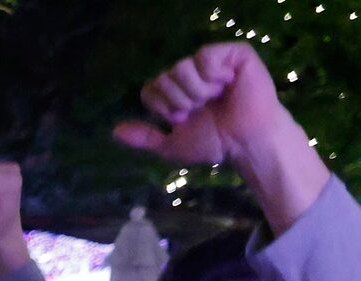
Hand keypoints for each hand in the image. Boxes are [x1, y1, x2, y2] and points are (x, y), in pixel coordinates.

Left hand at [113, 43, 288, 169]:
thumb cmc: (214, 143)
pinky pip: (205, 56)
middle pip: (163, 78)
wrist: (245, 143)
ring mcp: (213, 62)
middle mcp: (193, 74)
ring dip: (195, 92)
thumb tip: (115, 131)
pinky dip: (211, 76)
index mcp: (178, 92)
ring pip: (181, 68)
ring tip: (214, 98)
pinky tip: (226, 84)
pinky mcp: (233, 54)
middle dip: (178, 101)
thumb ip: (145, 137)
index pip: (150, 89)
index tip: (181, 120)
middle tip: (200, 109)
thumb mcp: (172, 146)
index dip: (161, 107)